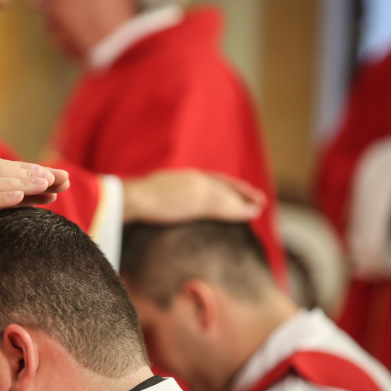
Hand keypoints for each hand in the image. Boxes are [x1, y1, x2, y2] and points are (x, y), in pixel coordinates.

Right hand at [122, 170, 265, 222]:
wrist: (132, 198)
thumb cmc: (134, 198)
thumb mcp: (154, 190)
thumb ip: (166, 193)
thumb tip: (164, 200)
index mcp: (184, 176)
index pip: (212, 179)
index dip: (228, 185)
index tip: (241, 189)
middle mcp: (193, 179)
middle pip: (224, 185)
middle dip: (242, 191)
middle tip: (258, 198)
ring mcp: (196, 190)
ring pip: (226, 197)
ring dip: (244, 203)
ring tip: (257, 209)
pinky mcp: (197, 203)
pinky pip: (223, 207)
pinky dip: (238, 211)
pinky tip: (249, 214)